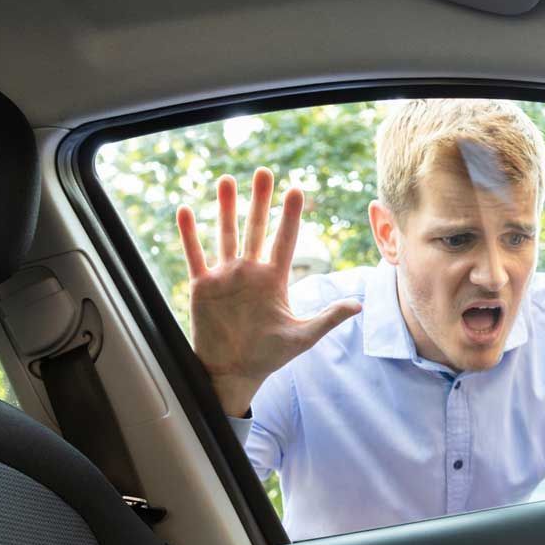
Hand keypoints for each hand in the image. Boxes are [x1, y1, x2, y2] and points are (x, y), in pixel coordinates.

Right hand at [175, 168, 359, 417]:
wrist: (235, 372)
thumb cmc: (269, 356)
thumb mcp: (302, 337)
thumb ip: (328, 318)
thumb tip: (358, 305)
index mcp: (275, 280)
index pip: (285, 241)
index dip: (290, 216)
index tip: (296, 189)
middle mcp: (250, 272)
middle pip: (256, 229)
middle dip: (259, 201)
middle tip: (263, 171)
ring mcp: (226, 276)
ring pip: (226, 234)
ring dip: (225, 208)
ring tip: (227, 180)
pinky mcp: (203, 286)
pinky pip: (195, 255)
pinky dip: (189, 234)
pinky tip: (186, 210)